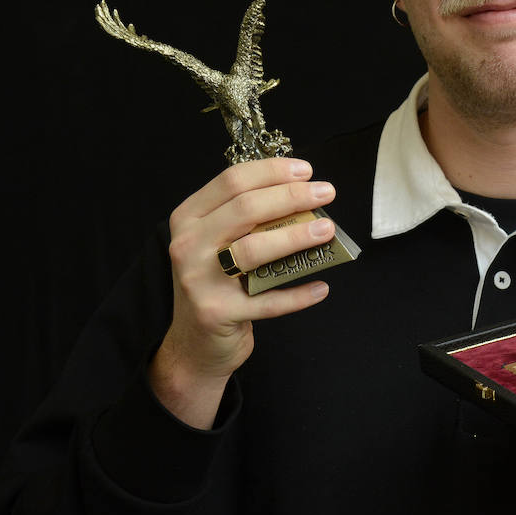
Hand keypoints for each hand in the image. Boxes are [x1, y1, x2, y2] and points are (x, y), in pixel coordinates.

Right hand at [150, 158, 335, 427]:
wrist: (193, 343)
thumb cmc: (216, 283)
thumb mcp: (218, 244)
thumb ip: (247, 220)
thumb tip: (303, 197)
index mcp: (188, 219)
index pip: (232, 182)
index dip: (272, 171)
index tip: (307, 171)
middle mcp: (188, 245)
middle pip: (245, 209)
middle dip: (291, 196)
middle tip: (326, 193)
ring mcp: (199, 280)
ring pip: (253, 249)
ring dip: (296, 236)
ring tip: (327, 230)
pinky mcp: (217, 313)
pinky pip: (267, 302)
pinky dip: (298, 295)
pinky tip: (321, 287)